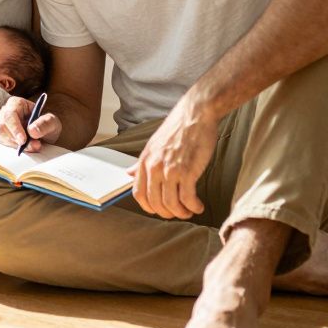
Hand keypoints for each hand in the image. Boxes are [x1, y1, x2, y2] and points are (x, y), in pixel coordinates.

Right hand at [0, 95, 60, 152]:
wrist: (45, 136)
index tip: (23, 140)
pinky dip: (13, 147)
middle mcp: (5, 112)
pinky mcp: (0, 135)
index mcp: (16, 103)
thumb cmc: (47, 125)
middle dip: (16, 139)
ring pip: (0, 135)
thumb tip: (31, 130)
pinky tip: (25, 148)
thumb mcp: (52, 123)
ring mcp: (0, 123)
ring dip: (15, 144)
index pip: (10, 114)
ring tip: (32, 147)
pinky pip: (2, 142)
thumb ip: (45, 124)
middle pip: (2, 126)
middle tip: (31, 146)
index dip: (15, 127)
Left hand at [126, 99, 217, 218]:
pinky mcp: (187, 172)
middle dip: (167, 213)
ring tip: (190, 210)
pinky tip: (199, 206)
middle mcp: (154, 168)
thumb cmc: (177, 129)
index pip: (138, 194)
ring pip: (171, 204)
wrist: (195, 114)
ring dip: (181, 212)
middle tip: (179, 212)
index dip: (149, 207)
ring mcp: (170, 170)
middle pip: (155, 203)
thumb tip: (128, 173)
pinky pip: (187, 199)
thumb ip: (141, 162)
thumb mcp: (153, 144)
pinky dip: (194, 206)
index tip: (160, 209)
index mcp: (144, 161)